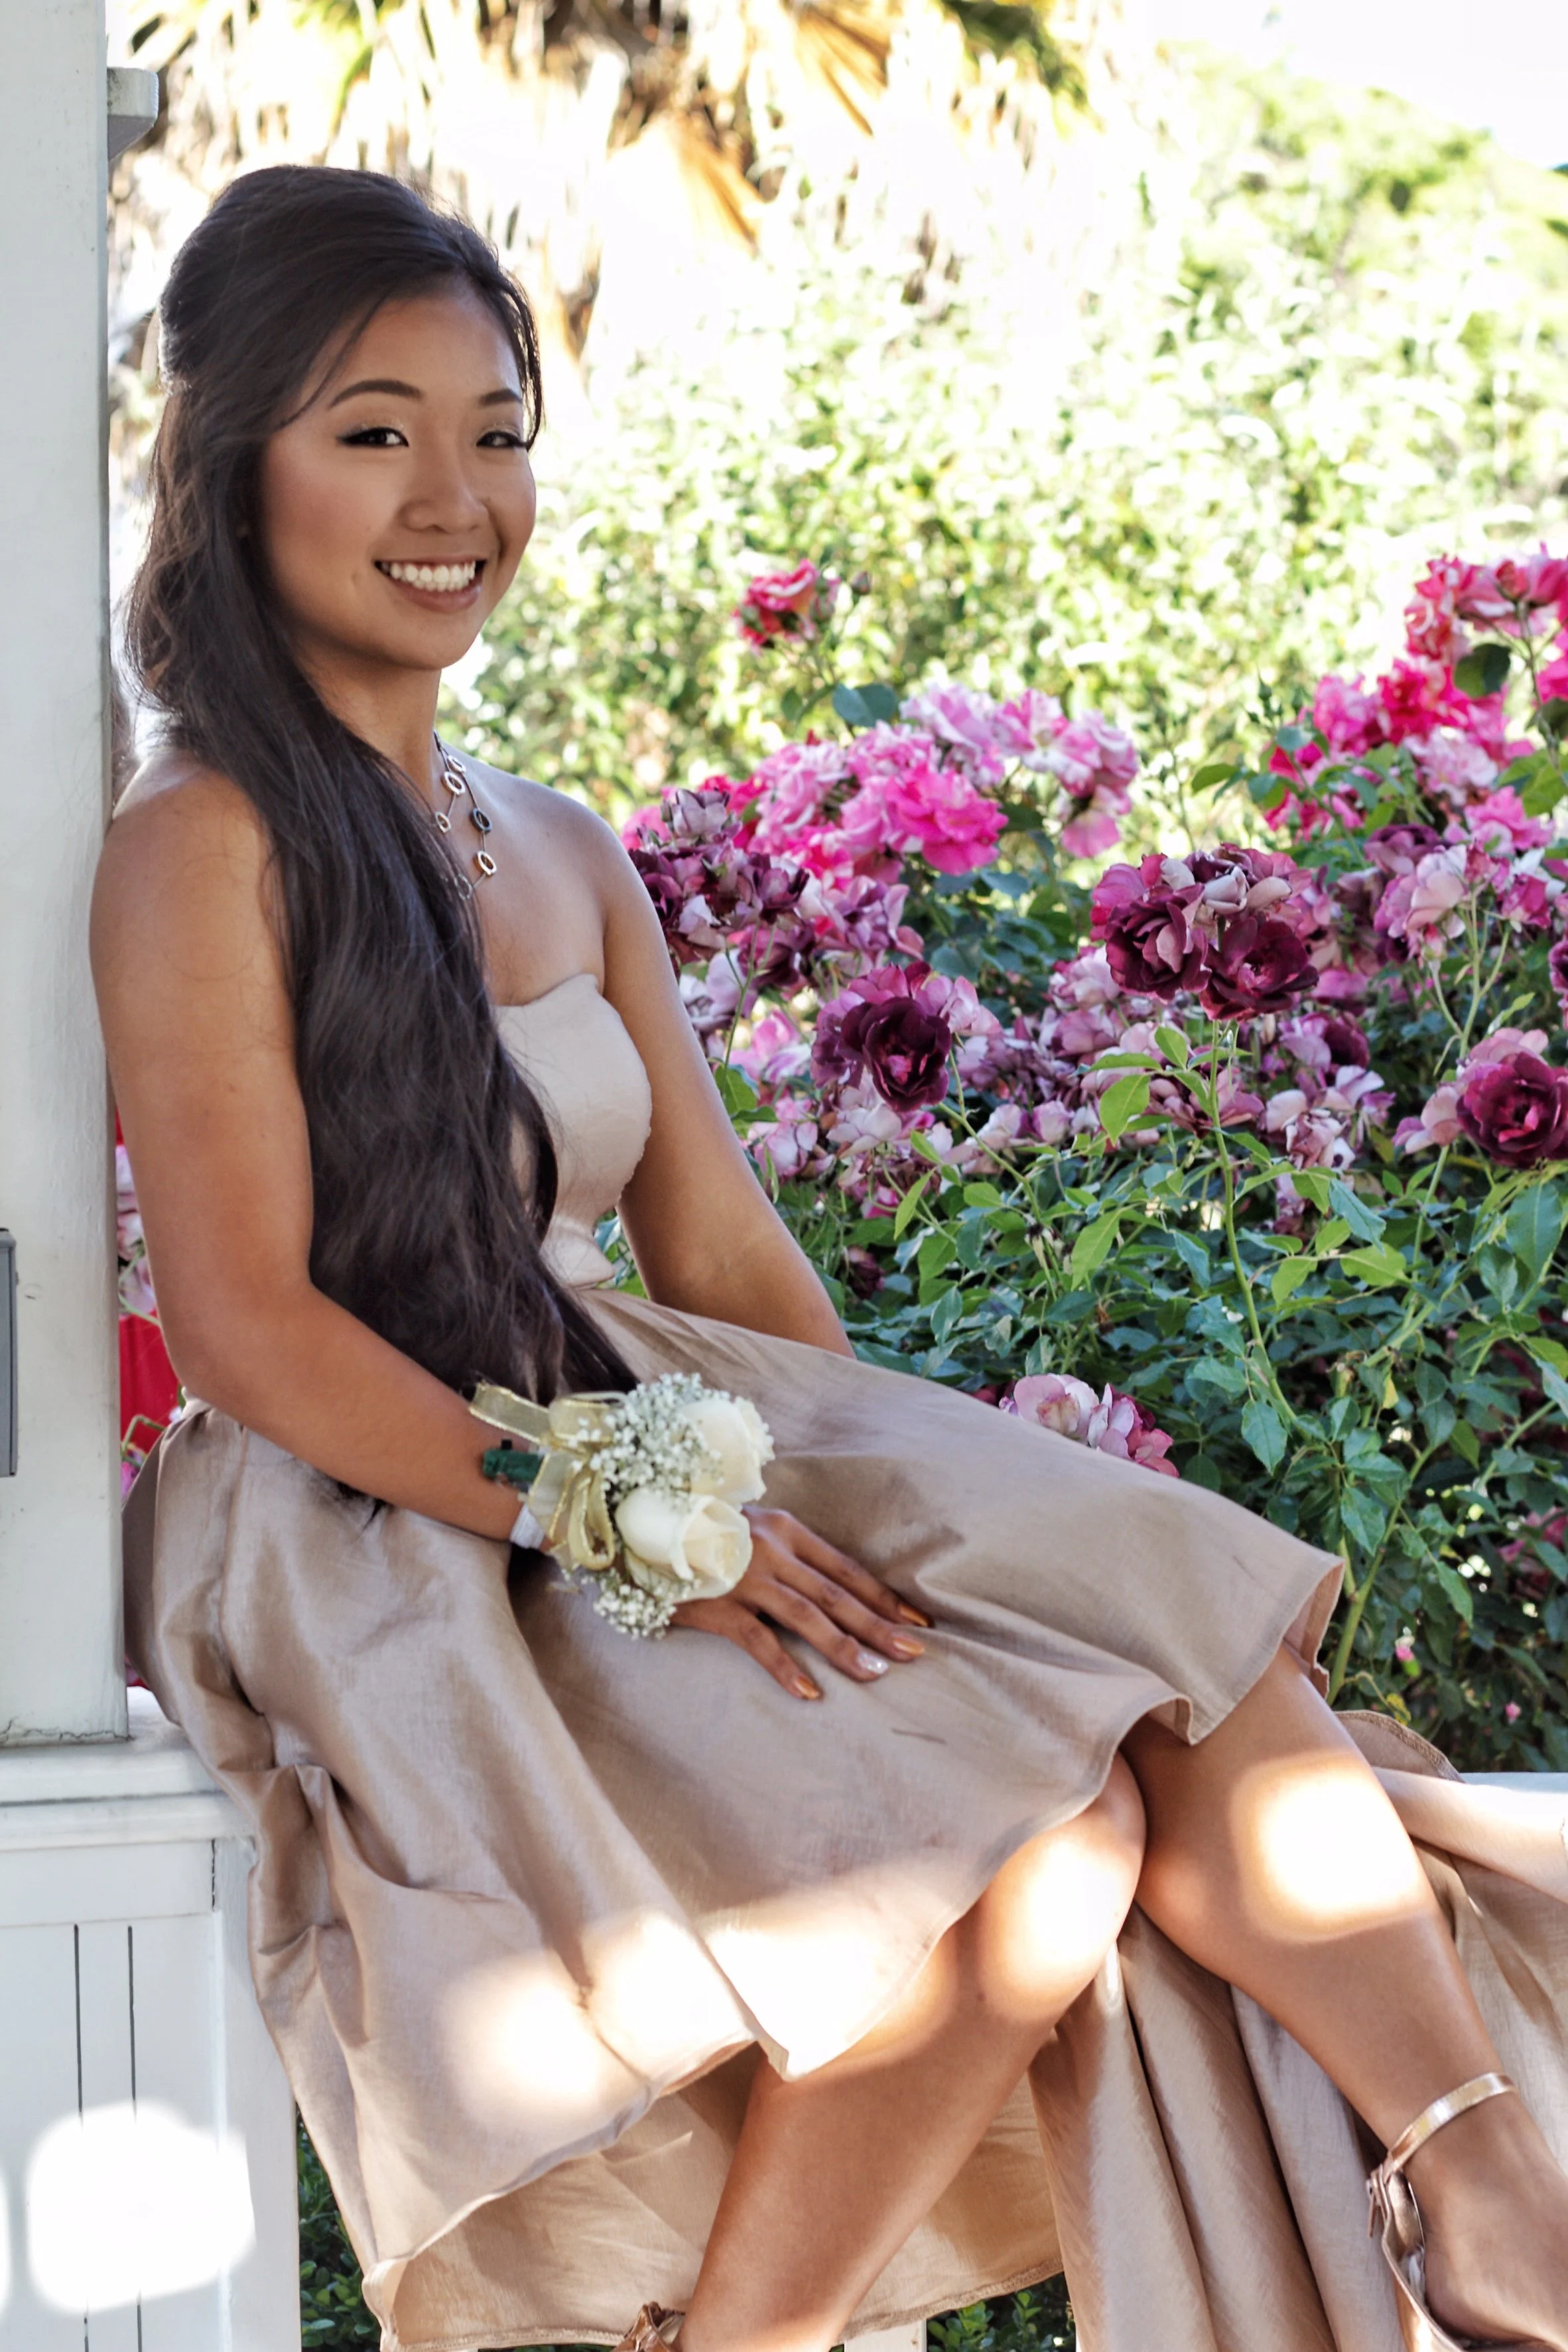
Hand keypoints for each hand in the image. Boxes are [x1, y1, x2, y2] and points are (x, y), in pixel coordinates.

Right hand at [671, 1505, 931, 1699]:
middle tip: (915, 1651)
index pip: (846, 1569)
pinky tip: (809, 1692)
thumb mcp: (752, 1531)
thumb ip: (787, 1553)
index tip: (916, 1621)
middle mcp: (773, 1550)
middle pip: (837, 1594)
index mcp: (786, 1530)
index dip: (883, 1597)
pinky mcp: (718, 1604)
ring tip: (876, 1673)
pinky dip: (785, 1666)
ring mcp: (746, 1577)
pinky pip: (758, 1641)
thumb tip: (827, 1589)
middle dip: (879, 1625)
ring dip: (844, 1647)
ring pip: (807, 1616)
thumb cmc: (702, 1534)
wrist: (640, 1526)